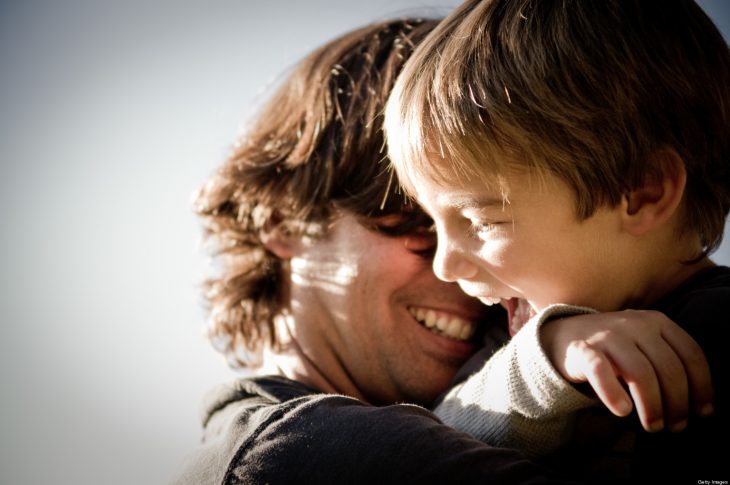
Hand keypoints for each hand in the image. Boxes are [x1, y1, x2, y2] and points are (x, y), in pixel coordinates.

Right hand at [540, 310, 712, 432]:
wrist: (564, 336)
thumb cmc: (615, 349)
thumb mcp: (645, 344)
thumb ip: (668, 361)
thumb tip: (697, 405)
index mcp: (657, 321)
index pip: (691, 355)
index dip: (702, 387)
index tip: (702, 412)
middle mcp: (635, 324)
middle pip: (668, 368)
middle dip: (677, 403)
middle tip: (675, 426)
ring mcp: (608, 335)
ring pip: (640, 373)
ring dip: (652, 405)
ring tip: (652, 425)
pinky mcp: (583, 349)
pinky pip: (601, 372)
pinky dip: (614, 394)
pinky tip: (622, 411)